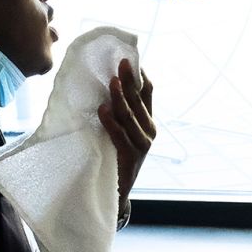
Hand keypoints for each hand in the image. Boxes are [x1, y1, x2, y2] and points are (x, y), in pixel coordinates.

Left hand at [97, 57, 154, 214]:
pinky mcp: (132, 157)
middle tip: (120, 63)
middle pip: (139, 100)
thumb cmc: (111, 158)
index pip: (148, 92)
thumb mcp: (116, 131)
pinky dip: (110, 121)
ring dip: (120, 97)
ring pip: (131, 115)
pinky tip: (102, 109)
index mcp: (148, 122)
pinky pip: (120, 135)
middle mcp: (150, 131)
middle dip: (129, 80)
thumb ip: (116, 113)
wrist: (113, 194)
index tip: (129, 58)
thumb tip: (102, 86)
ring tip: (111, 82)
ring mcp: (143, 144)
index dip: (140, 75)